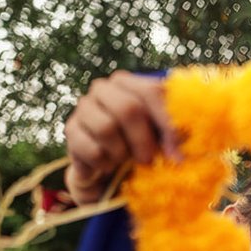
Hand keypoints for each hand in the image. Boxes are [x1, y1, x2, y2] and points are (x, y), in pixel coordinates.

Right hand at [63, 71, 179, 204]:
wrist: (108, 167)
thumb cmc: (142, 145)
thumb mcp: (162, 138)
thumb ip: (174, 138)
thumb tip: (180, 158)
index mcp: (130, 83)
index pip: (151, 91)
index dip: (167, 122)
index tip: (177, 152)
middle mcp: (104, 89)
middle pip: (128, 108)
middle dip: (143, 140)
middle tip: (149, 160)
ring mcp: (84, 107)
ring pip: (106, 128)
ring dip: (121, 152)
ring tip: (125, 160)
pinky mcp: (71, 130)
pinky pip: (90, 148)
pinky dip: (104, 163)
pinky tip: (108, 165)